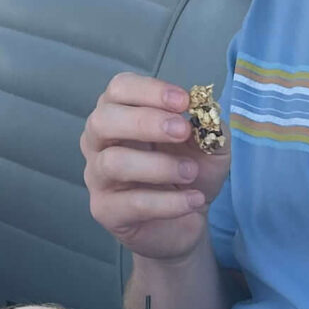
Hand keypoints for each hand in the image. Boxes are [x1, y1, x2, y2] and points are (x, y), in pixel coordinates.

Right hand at [81, 73, 229, 263]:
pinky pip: (131, 203)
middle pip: (102, 120)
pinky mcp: (105, 210)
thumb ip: (208, 124)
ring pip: (112, 162)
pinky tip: (194, 200)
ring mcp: (98, 176)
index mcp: (121, 113)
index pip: (119, 88)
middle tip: (182, 131)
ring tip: (191, 172)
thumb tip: (203, 110)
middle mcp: (100, 141)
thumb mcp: (210, 144)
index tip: (184, 101)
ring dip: (159, 165)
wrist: (187, 220)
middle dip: (144, 122)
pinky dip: (168, 202)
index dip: (149, 90)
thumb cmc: (189, 171)